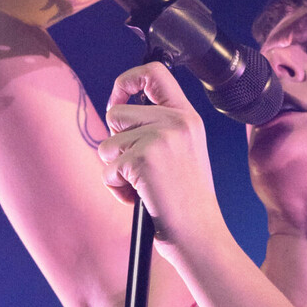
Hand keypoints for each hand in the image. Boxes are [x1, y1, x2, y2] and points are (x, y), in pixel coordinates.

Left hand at [98, 64, 225, 259]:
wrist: (199, 234)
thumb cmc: (188, 201)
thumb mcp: (184, 151)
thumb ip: (160, 128)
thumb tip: (116, 113)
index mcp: (188, 117)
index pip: (154, 73)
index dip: (126, 81)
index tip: (117, 99)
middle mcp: (176, 122)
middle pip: (116, 112)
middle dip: (115, 141)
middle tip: (137, 166)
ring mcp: (159, 139)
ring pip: (107, 143)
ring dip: (115, 168)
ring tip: (141, 186)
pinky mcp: (142, 159)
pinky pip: (108, 168)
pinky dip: (116, 188)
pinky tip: (139, 198)